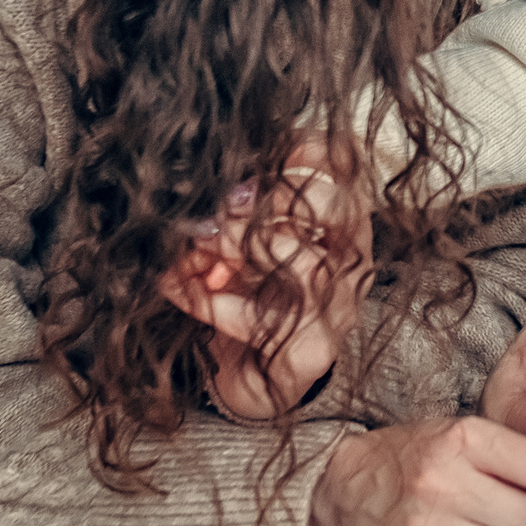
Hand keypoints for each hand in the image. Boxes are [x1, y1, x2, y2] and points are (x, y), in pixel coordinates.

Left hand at [160, 153, 371, 421]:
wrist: (257, 376)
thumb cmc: (255, 291)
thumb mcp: (250, 235)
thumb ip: (238, 203)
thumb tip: (204, 178)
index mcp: (345, 221)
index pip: (345, 166)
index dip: (302, 149)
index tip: (253, 150)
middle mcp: (352, 260)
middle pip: (336, 207)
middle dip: (270, 198)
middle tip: (222, 200)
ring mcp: (338, 307)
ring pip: (302, 263)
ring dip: (238, 245)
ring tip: (197, 240)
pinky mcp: (310, 351)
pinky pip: (259, 321)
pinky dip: (208, 301)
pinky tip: (173, 284)